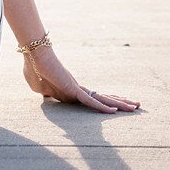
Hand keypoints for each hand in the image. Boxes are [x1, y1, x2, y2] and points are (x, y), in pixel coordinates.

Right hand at [21, 45, 139, 113]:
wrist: (33, 57)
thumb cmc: (33, 69)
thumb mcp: (38, 87)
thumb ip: (45, 92)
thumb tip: (46, 95)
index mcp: (71, 91)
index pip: (93, 99)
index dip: (106, 103)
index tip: (117, 106)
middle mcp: (78, 90)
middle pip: (103, 98)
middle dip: (120, 102)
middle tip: (136, 105)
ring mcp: (77, 89)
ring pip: (102, 99)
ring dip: (119, 104)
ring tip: (136, 106)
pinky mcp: (74, 89)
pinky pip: (90, 101)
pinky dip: (101, 107)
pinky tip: (114, 111)